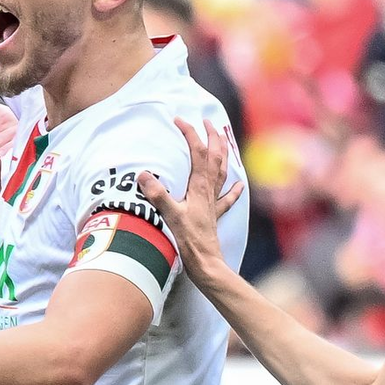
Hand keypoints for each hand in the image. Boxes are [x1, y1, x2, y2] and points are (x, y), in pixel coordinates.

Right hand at [137, 117, 242, 284]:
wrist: (206, 264)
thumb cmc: (190, 241)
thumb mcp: (170, 216)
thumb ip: (158, 195)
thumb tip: (144, 174)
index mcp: (199, 187)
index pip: (197, 153)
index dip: (190, 134)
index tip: (180, 120)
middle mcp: (209, 191)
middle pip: (215, 157)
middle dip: (212, 137)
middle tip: (207, 122)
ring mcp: (213, 203)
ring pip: (222, 171)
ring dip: (223, 153)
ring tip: (223, 141)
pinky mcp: (214, 216)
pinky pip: (227, 198)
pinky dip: (234, 188)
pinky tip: (240, 184)